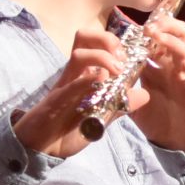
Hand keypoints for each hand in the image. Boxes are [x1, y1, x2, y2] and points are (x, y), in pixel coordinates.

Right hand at [14, 28, 139, 159]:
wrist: (40, 147)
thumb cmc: (67, 128)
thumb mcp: (101, 116)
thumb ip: (121, 105)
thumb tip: (144, 94)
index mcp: (84, 73)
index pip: (95, 43)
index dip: (115, 41)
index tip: (132, 55)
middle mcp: (74, 74)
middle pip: (84, 37)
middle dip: (107, 39)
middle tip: (122, 57)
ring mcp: (65, 85)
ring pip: (78, 55)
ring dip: (101, 57)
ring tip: (116, 71)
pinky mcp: (56, 101)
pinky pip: (71, 84)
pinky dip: (87, 79)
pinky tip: (100, 78)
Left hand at [130, 16, 184, 154]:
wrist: (179, 141)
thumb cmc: (159, 120)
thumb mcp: (134, 104)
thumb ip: (122, 92)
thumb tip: (102, 83)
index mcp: (158, 66)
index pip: (156, 39)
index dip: (147, 30)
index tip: (133, 29)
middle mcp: (172, 67)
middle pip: (176, 34)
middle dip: (164, 25)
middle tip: (148, 28)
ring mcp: (184, 77)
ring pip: (184, 50)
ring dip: (171, 41)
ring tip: (157, 37)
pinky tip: (182, 64)